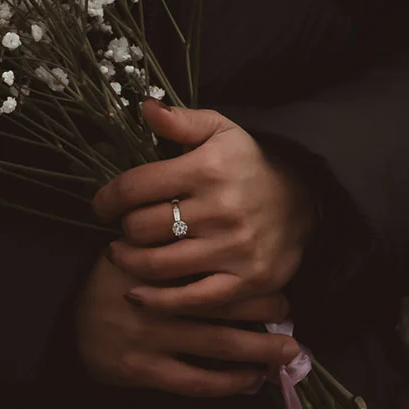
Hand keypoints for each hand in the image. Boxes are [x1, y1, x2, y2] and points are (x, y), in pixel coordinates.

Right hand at [72, 249, 295, 396]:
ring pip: (218, 345)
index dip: (253, 276)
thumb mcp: (137, 244)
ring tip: (286, 353)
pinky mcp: (140, 369)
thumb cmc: (109, 275)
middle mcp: (156, 297)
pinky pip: (193, 381)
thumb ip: (174, 243)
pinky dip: (227, 382)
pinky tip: (250, 381)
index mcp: (158, 261)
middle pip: (225, 303)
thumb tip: (230, 244)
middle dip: (266, 311)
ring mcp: (148, 336)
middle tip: (292, 315)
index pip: (215, 266)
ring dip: (258, 351)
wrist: (57, 313)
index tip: (278, 278)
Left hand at [91, 101, 317, 308]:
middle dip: (124, 229)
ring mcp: (234, 248)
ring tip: (123, 255)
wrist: (307, 197)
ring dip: (130, 262)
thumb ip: (181, 121)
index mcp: (207, 168)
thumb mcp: (221, 130)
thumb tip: (145, 107)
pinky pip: (189, 300)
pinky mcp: (247, 281)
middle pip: (141, 228)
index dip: (107, 199)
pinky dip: (157, 301)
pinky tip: (137, 293)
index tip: (101, 205)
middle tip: (124, 229)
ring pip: (156, 265)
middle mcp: (220, 209)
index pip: (134, 187)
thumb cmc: (252, 163)